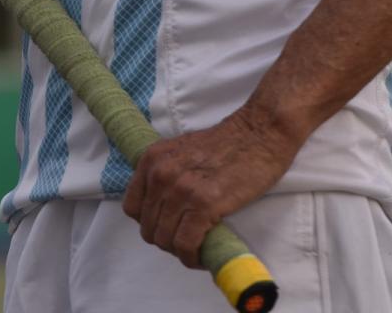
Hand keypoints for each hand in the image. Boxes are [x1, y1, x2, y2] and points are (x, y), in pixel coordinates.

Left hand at [122, 106, 301, 268]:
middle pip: (149, 228)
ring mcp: (181, 189)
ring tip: (196, 248)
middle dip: (166, 240)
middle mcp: (161, 174)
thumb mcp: (180, 151)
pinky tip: (202, 255)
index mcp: (152, 159)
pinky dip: (192, 257)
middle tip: (186, 240)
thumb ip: (165, 173)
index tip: (167, 226)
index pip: (132, 208)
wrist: (258, 134)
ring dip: (180, 251)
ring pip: (166, 239)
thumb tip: (158, 208)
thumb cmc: (225, 144)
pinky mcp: (204, 204)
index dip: (149, 222)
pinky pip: (186, 244)